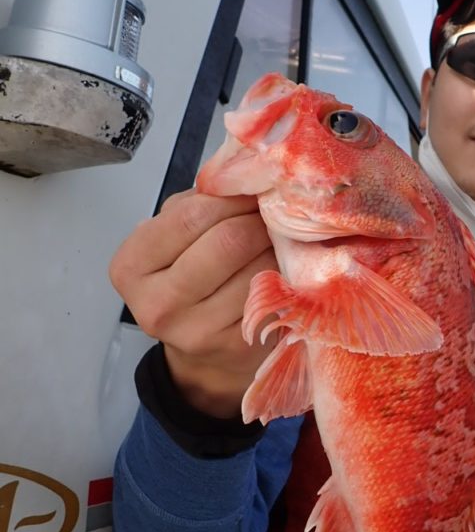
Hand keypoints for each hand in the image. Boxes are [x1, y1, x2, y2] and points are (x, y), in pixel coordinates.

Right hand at [109, 189, 276, 417]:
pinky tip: (283, 270)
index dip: (230, 197)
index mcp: (132, 267)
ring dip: (277, 248)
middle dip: (258, 220)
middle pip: (227, 241)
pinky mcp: (236, 347)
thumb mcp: (174, 240)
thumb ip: (197, 205)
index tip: (250, 191)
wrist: (204, 357)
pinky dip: (285, 276)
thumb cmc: (189, 284)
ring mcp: (196, 331)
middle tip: (272, 214)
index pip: (190, 216)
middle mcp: (157, 304)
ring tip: (278, 242)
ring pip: (256, 268)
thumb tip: (245, 174)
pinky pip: (272, 295)